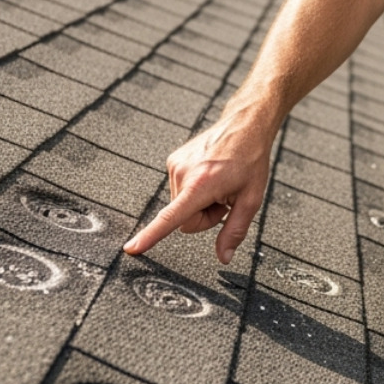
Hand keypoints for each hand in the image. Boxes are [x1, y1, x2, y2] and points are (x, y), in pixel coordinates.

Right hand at [123, 115, 274, 263]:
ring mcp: (175, 164)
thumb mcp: (251, 199)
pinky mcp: (173, 160)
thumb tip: (223, 257)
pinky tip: (210, 176)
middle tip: (224, 199)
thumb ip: (235, 231)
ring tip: (218, 184)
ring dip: (199, 202)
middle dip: (204, 216)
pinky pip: (179, 190)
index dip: (150, 235)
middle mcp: (183, 173)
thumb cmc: (250, 159)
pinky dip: (194, 190)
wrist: (245, 126)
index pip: (170, 217)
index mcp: (201, 185)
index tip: (132, 248)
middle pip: (184, 219)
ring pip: (181, 206)